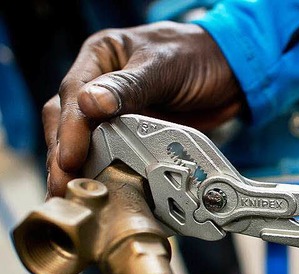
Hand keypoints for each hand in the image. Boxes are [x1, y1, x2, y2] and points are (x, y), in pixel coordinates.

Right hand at [43, 21, 243, 196]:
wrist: (233, 71)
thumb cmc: (198, 55)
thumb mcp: (163, 66)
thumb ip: (129, 86)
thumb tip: (90, 105)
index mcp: (101, 56)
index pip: (73, 95)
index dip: (69, 130)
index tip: (68, 158)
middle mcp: (101, 83)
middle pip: (68, 121)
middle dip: (63, 154)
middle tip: (64, 185)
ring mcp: (117, 109)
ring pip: (85, 139)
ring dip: (78, 166)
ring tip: (73, 193)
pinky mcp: (133, 131)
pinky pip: (111, 151)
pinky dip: (103, 169)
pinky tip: (98, 187)